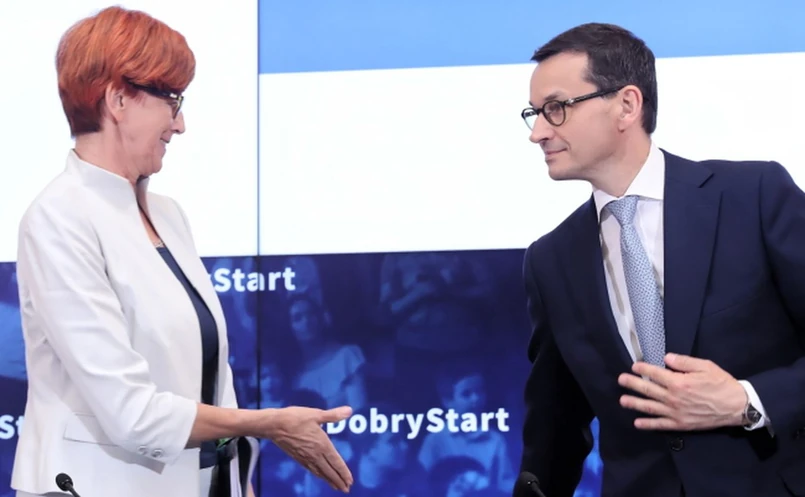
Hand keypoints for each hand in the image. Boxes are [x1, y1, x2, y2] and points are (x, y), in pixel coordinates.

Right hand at [265, 406, 353, 491]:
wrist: (274, 425)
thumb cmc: (295, 418)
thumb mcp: (316, 414)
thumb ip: (333, 415)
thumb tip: (349, 410)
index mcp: (322, 444)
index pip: (336, 462)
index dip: (343, 472)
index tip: (350, 481)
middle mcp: (315, 454)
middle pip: (329, 471)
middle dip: (339, 480)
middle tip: (347, 489)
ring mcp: (305, 457)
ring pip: (320, 472)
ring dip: (329, 480)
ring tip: (337, 487)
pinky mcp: (298, 458)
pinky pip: (311, 470)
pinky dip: (318, 475)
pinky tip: (320, 476)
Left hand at [618, 353, 746, 430]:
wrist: (737, 406)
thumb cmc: (721, 383)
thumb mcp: (705, 366)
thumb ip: (684, 362)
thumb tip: (665, 357)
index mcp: (679, 381)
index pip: (655, 373)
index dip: (643, 368)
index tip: (634, 366)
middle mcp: (674, 398)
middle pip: (648, 389)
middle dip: (633, 384)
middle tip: (620, 380)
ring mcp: (676, 412)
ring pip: (650, 407)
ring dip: (635, 403)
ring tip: (622, 400)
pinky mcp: (681, 424)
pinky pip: (661, 425)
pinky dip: (648, 424)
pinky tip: (637, 423)